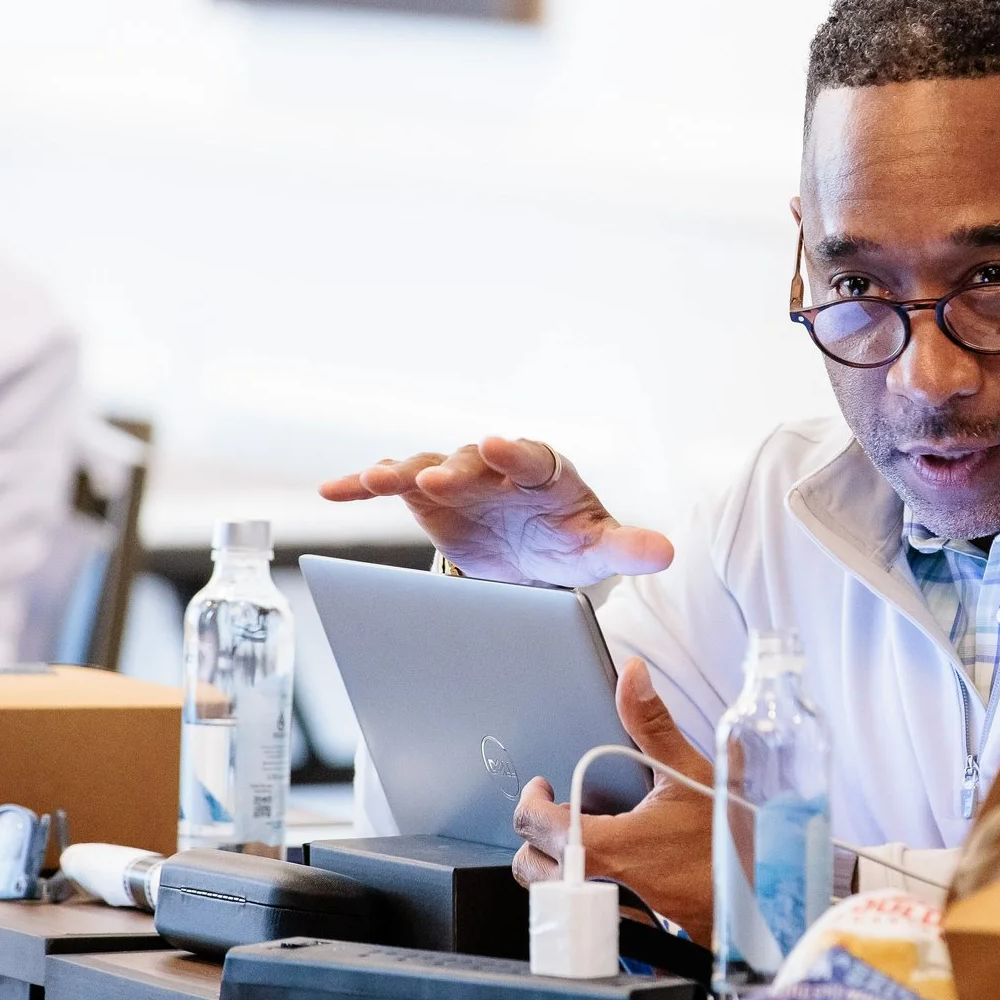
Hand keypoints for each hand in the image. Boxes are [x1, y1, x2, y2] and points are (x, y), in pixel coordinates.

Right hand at [317, 435, 670, 585]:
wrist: (532, 552)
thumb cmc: (569, 540)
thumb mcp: (598, 548)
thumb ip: (629, 547)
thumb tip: (668, 553)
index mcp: (543, 472)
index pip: (528, 456)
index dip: (511, 452)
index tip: (494, 446)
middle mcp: (495, 466)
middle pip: (471, 461)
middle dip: (454, 468)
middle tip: (437, 477)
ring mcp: (456, 477)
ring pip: (425, 467)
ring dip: (401, 473)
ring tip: (375, 480)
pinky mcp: (425, 497)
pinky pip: (391, 486)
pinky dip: (362, 485)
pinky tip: (331, 491)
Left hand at [510, 658, 716, 936]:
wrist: (763, 900)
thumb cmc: (729, 845)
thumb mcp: (691, 775)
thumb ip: (653, 724)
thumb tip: (632, 675)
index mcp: (606, 846)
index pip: (533, 823)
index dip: (530, 799)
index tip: (543, 787)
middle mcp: (597, 888)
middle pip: (529, 864)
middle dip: (538, 835)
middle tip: (561, 814)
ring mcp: (607, 920)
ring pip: (550, 896)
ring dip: (555, 869)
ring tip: (582, 846)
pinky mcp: (622, 939)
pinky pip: (579, 920)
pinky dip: (581, 898)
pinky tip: (608, 881)